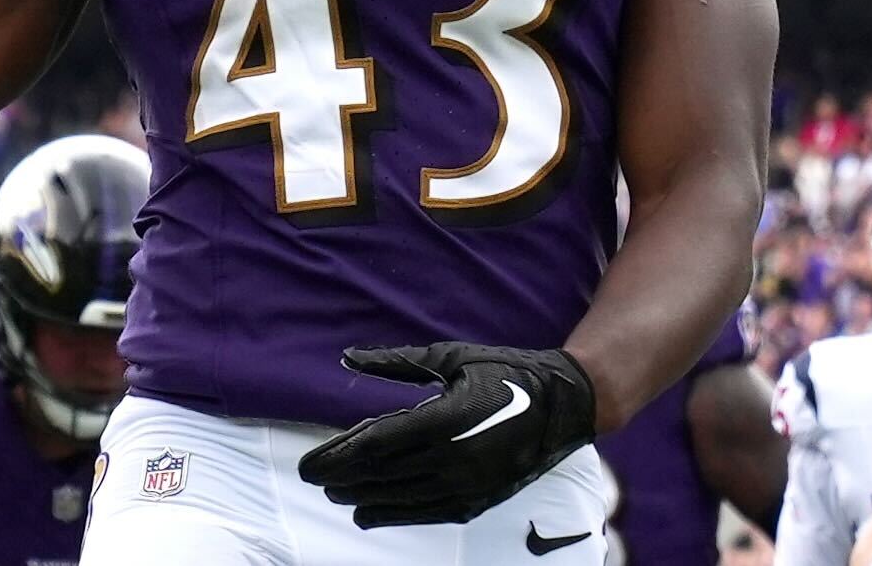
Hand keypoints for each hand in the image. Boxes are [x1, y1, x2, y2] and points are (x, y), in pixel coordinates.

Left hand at [297, 342, 595, 528]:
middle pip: (381, 475)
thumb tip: (349, 358)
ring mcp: (467, 485)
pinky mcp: (477, 501)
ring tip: (334, 493)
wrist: (563, 405)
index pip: (377, 444)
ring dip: (361, 498)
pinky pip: (425, 514)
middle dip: (341, 477)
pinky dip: (393, 514)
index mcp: (446, 418)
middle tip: (310, 476)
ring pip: (399, 499)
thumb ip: (397, 362)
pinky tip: (369, 512)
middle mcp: (455, 458)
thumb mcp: (451, 357)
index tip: (309, 461)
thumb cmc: (505, 372)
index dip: (338, 455)